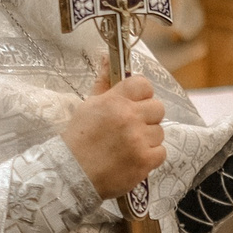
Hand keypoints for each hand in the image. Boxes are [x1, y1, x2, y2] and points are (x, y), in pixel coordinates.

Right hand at [63, 73, 165, 200]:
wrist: (71, 174)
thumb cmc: (78, 140)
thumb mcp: (88, 106)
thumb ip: (103, 82)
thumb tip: (107, 58)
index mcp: (115, 101)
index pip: (143, 84)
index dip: (141, 94)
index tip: (135, 103)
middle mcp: (129, 117)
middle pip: (158, 108)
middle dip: (147, 117)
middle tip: (132, 127)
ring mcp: (139, 140)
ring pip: (160, 132)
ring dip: (148, 138)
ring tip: (128, 146)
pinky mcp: (145, 161)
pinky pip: (161, 152)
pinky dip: (150, 157)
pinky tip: (133, 158)